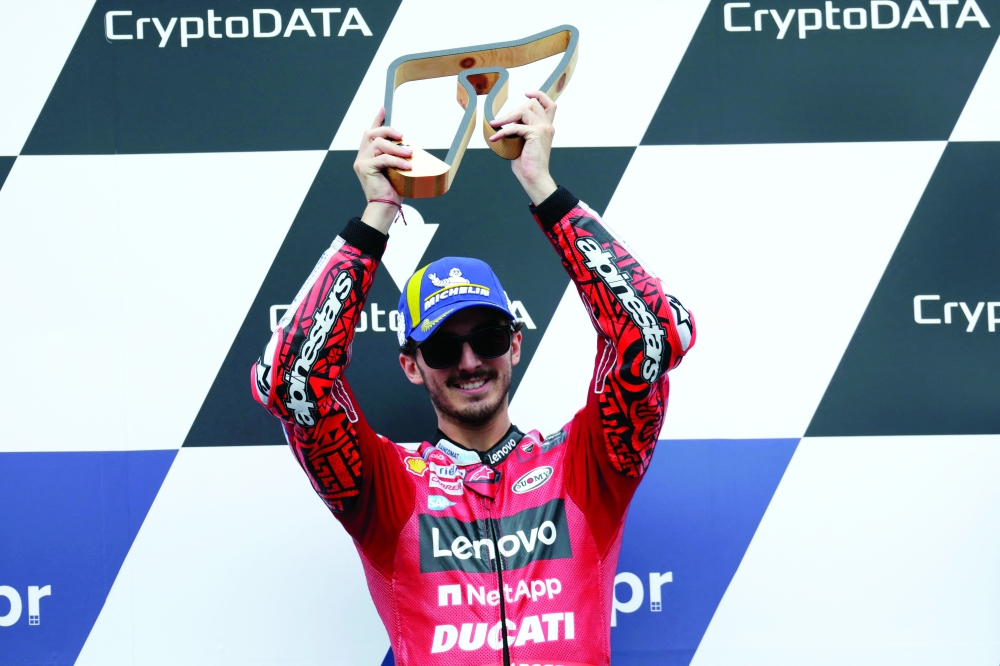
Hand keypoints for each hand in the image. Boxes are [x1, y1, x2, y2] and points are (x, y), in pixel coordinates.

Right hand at [354, 108, 411, 232]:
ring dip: (396, 147)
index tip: (383, 109)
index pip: (370, 133)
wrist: (384, 207)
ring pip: (378, 144)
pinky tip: (407, 166)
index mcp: (367, 156)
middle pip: (371, 133)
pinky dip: (397, 161)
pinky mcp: (365, 168)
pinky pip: (383, 159)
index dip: (376, 120)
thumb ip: (396, 158)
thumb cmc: (392, 191)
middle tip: (402, 135)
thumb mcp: (396, 170)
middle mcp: (361, 157)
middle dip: (387, 130)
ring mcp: (362, 162)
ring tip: (409, 154)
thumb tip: (409, 149)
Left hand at [489, 91, 557, 204]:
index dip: (539, 95)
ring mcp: (543, 128)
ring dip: (506, 117)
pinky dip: (503, 131)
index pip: (549, 104)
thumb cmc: (527, 164)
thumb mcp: (523, 142)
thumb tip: (505, 123)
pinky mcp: (536, 134)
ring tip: (495, 125)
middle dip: (513, 110)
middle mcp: (547, 126)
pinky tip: (494, 138)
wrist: (533, 177)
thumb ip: (520, 130)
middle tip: (499, 122)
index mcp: (547, 127)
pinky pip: (515, 127)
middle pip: (532, 104)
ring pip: (523, 111)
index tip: (526, 93)